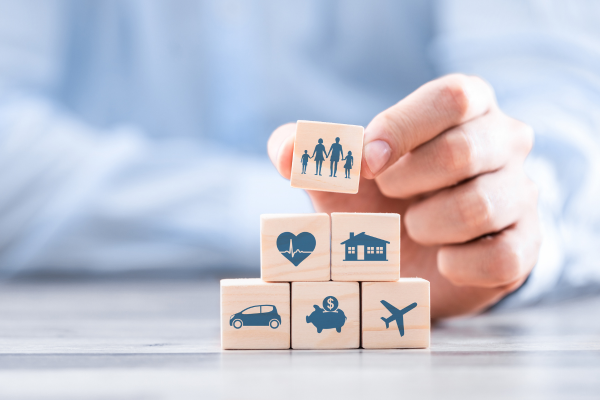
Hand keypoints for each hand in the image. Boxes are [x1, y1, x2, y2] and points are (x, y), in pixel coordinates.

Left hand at [267, 74, 540, 318]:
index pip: (452, 97)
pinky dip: (456, 265)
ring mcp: (521, 193)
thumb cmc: (379, 200)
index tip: (366, 164)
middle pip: (464, 150)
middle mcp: (504, 141)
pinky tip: (440, 260)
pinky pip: (500, 256)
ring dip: (428, 225)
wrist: (411, 254)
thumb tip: (287, 152)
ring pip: (480, 205)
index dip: (402, 129)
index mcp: (465, 107)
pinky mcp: (527, 245)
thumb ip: (310, 155)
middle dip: (408, 182)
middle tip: (389, 198)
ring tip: (414, 228)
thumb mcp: (341, 174)